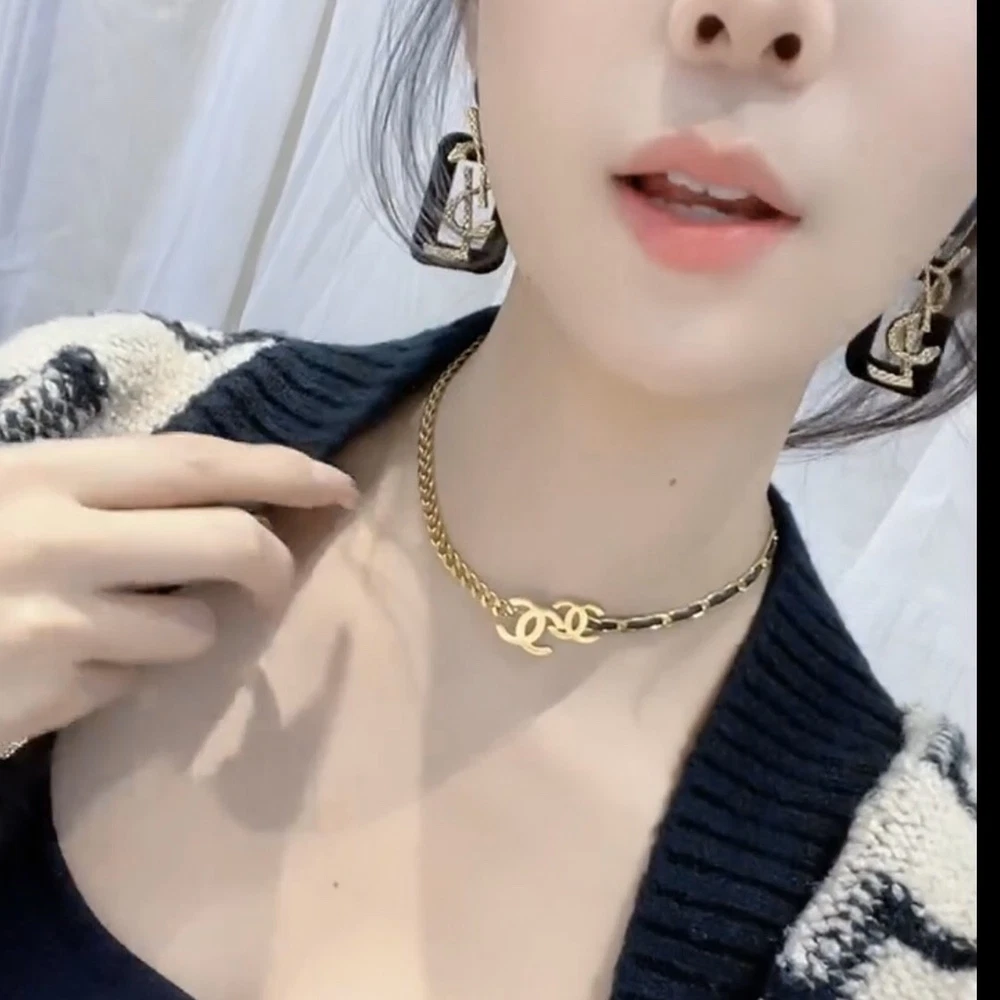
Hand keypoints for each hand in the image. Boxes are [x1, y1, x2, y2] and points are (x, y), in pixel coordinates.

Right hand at [0, 433, 357, 748]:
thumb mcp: (18, 496)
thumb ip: (106, 494)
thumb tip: (231, 497)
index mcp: (50, 475)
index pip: (197, 463)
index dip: (281, 471)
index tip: (339, 486)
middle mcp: (57, 541)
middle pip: (228, 543)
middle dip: (270, 564)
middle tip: (270, 581)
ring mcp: (52, 624)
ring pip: (191, 633)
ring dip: (177, 634)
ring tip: (106, 625)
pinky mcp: (41, 696)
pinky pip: (130, 685)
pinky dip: (119, 678)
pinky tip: (58, 665)